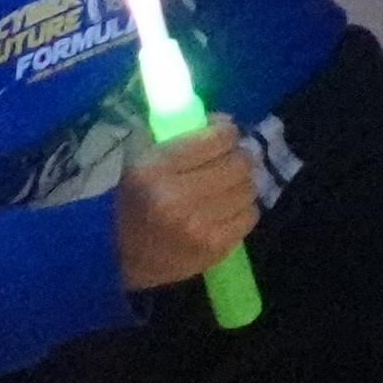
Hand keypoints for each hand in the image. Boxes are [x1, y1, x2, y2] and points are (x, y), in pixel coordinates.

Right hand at [114, 119, 255, 291]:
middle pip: (239, 163)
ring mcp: (198, 225)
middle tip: (226, 163)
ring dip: (241, 185)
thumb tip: (223, 121)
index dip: (226, 133)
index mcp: (154, 169)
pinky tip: (224, 212)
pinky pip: (251, 214)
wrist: (131, 262)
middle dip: (236, 158)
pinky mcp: (216, 247)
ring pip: (249, 188)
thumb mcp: (142, 162)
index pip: (218, 138)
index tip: (222, 137)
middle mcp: (176, 197)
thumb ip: (179, 135)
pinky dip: (242, 209)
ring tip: (224, 189)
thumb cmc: (137, 204)